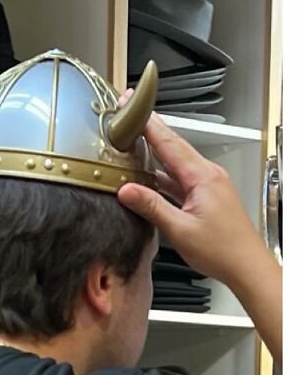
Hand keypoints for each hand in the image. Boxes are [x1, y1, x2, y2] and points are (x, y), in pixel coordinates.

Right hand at [117, 109, 262, 286]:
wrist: (248, 268)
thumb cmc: (223, 251)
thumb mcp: (180, 230)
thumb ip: (151, 207)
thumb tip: (126, 189)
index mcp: (202, 176)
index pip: (168, 141)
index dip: (146, 122)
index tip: (128, 105)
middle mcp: (207, 174)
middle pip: (171, 144)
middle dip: (148, 127)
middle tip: (126, 112)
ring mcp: (208, 183)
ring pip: (175, 159)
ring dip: (153, 149)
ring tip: (130, 139)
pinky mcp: (207, 194)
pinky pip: (180, 175)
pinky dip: (162, 171)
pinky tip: (147, 174)